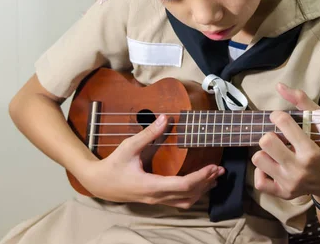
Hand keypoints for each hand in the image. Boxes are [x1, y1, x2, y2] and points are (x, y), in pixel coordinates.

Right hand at [76, 114, 224, 208]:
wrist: (100, 184)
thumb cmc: (113, 165)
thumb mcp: (129, 147)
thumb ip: (148, 134)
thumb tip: (165, 118)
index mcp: (151, 185)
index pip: (182, 185)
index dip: (200, 177)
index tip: (213, 167)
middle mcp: (156, 197)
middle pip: (188, 195)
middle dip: (206, 182)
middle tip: (220, 169)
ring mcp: (156, 201)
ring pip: (185, 202)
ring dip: (202, 190)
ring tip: (215, 177)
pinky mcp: (156, 200)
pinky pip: (179, 201)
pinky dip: (193, 194)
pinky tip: (200, 184)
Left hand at [251, 83, 319, 204]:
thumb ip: (302, 103)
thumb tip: (279, 86)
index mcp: (310, 151)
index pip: (283, 123)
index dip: (278, 116)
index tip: (281, 119)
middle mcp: (298, 169)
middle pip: (265, 141)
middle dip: (270, 135)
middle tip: (279, 138)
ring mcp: (289, 183)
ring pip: (258, 159)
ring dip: (265, 153)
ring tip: (277, 152)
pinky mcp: (282, 193)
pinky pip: (259, 181)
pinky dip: (262, 172)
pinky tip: (272, 166)